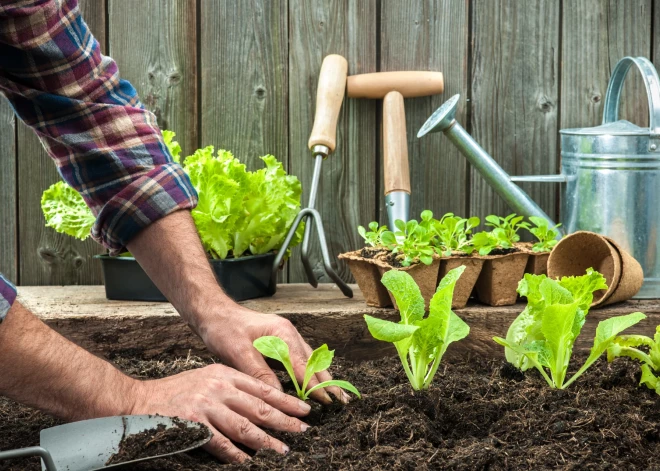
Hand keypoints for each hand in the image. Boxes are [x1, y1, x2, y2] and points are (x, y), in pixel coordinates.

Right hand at [131, 363, 310, 462]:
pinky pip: (221, 443)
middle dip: (284, 420)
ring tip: (283, 450)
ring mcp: (206, 406)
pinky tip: (248, 461)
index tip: (303, 410)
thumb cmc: (177, 391)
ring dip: (266, 441)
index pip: (263, 388)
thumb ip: (232, 387)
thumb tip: (262, 404)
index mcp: (225, 374)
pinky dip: (236, 454)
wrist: (140, 400)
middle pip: (259, 407)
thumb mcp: (208, 378)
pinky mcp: (193, 425)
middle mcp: (218, 388)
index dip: (286, 400)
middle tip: (302, 431)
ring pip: (245, 426)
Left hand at [201, 306, 348, 403]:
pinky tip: (313, 385)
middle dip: (327, 382)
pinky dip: (308, 373)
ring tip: (334, 396)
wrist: (213, 313)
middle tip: (341, 401)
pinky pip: (299, 360)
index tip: (327, 402)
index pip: (303, 365)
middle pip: (313, 362)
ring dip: (321, 378)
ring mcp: (285, 337)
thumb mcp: (238, 352)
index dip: (315, 385)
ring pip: (309, 361)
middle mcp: (288, 334)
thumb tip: (278, 395)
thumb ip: (260, 373)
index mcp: (282, 333)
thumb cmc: (224, 328)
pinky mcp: (279, 343)